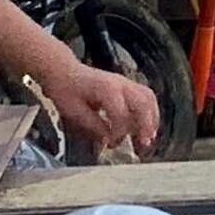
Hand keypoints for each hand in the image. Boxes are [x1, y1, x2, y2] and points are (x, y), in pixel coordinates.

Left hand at [41, 60, 160, 157]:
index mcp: (106, 88)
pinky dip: (149, 112)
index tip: (110, 143)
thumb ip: (93, 125)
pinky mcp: (126, 86)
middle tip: (143, 143)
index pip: (121, 112)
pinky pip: (145, 96)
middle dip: (145, 125)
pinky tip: (146, 125)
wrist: (63, 71)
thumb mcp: (74, 111)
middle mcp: (120, 83)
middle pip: (143, 103)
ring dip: (151, 118)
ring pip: (148, 98)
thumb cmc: (66, 90)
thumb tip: (107, 139)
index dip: (118, 131)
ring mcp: (125, 83)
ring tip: (148, 137)